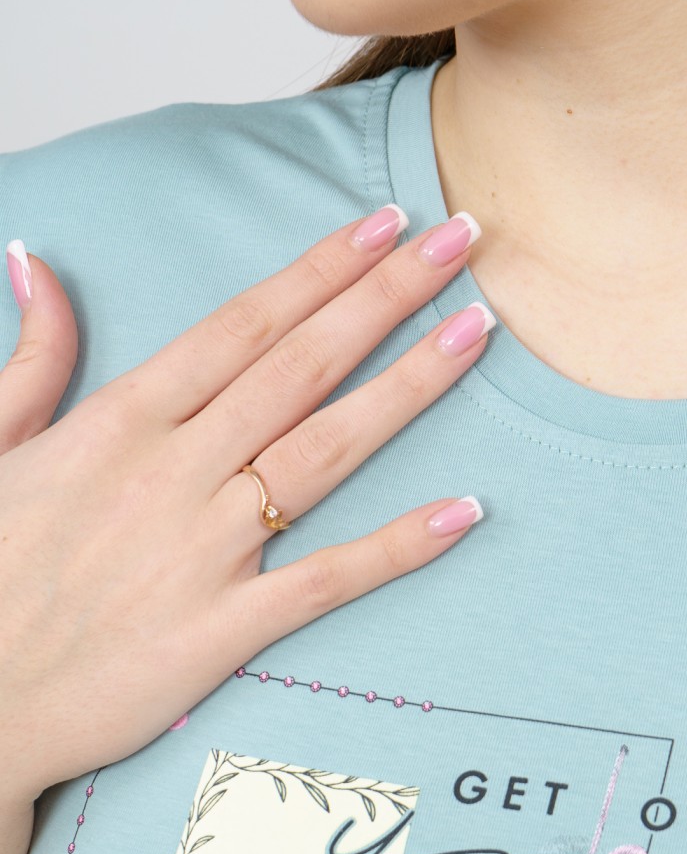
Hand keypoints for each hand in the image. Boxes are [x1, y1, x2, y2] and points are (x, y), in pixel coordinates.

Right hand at [0, 207, 492, 799]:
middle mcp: (172, 471)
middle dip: (388, 296)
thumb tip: (35, 263)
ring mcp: (203, 550)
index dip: (322, 270)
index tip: (386, 224)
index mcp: (119, 421)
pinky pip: (326, 579)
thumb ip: (32, 355)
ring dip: (409, 387)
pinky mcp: (223, 629)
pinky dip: (398, 546)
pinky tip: (463, 510)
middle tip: (462, 240)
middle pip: (303, 366)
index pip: (244, 324)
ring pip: (327, 451)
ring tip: (475, 331)